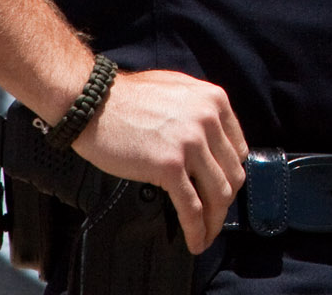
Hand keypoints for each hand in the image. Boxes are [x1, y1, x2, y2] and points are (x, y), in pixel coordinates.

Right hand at [72, 69, 248, 251]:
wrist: (93, 102)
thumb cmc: (127, 98)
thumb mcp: (178, 90)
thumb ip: (199, 111)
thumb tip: (210, 140)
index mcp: (215, 101)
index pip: (238, 149)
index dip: (230, 174)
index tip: (221, 188)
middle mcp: (209, 120)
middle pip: (232, 173)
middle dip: (226, 201)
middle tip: (215, 218)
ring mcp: (191, 144)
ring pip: (219, 193)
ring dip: (215, 221)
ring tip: (207, 235)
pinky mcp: (169, 166)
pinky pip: (192, 206)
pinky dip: (197, 228)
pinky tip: (195, 241)